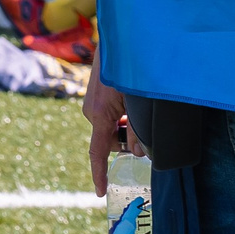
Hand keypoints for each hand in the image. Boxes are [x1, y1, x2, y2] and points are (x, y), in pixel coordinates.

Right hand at [84, 65, 140, 194]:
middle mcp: (91, 111)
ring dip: (124, 125)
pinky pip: (108, 115)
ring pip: (110, 127)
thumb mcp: (137, 103)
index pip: (97, 152)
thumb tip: (138, 153)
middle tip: (143, 129)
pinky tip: (131, 102)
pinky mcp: (95, 95)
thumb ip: (138, 130)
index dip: (99, 174)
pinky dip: (121, 115)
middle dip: (125, 140)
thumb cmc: (128, 70)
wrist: (119, 41)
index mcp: (99, 116)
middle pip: (109, 140)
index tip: (100, 192)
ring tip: (137, 109)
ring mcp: (92, 103)